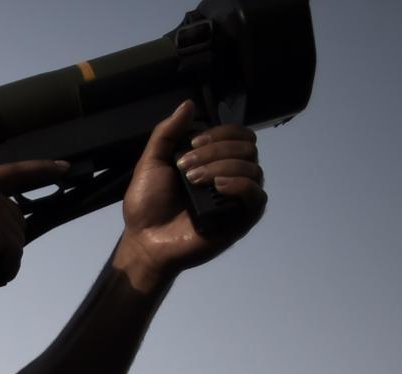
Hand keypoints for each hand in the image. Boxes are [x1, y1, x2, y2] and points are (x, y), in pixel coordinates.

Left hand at [120, 102, 264, 282]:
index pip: (238, 134)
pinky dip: (240, 184)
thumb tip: (188, 104)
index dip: (220, 133)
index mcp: (214, 160)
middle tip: (185, 167)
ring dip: (221, 166)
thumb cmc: (147, 204)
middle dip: (216, 150)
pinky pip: (257, 195)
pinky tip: (218, 186)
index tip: (192, 144)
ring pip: (253, 167)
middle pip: (248, 147)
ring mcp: (237, 197)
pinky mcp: (241, 218)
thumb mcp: (151, 162)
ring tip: (193, 180)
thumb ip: (167, 133)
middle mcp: (231, 175)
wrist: (144, 240)